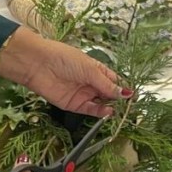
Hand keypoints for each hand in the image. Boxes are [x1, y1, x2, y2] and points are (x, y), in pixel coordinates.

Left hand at [0, 28, 127, 115]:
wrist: (38, 65)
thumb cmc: (64, 59)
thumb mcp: (90, 69)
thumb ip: (107, 84)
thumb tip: (125, 93)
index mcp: (96, 70)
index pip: (114, 81)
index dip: (123, 88)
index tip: (133, 96)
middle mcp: (90, 83)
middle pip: (109, 94)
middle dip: (119, 100)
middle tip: (129, 107)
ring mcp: (82, 94)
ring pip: (101, 103)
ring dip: (111, 107)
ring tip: (120, 111)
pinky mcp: (73, 105)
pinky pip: (90, 110)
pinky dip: (99, 113)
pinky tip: (108, 112)